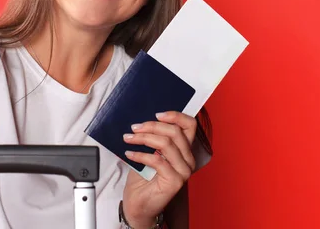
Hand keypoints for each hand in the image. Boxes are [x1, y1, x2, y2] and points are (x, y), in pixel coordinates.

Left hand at [122, 111, 196, 227]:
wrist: (138, 204)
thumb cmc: (143, 178)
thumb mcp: (149, 151)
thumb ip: (154, 137)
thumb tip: (143, 121)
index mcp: (185, 149)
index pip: (190, 125)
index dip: (175, 116)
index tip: (157, 114)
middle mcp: (188, 159)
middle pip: (175, 132)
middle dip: (152, 126)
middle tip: (134, 128)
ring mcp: (184, 171)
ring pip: (166, 143)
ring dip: (143, 138)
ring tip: (128, 139)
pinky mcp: (175, 181)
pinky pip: (157, 160)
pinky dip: (140, 154)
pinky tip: (130, 154)